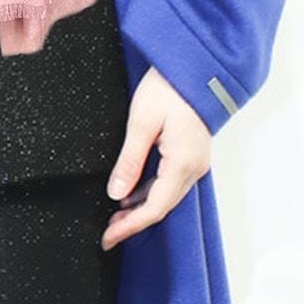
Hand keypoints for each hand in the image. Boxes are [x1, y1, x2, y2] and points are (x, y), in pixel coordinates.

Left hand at [101, 65, 210, 248]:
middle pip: (162, 206)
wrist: (195, 65)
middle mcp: (194, 168)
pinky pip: (170, 181)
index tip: (109, 238)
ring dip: (141, 208)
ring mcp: (195, 161)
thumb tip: (116, 193)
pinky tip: (131, 194)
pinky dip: (150, 192)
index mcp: (183, 163)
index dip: (130, 227)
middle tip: (108, 234)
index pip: (155, 208)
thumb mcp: (141, 123)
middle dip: (134, 223)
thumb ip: (129, 161)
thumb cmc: (170, 87)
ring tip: (114, 218)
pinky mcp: (191, 153)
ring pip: (166, 196)